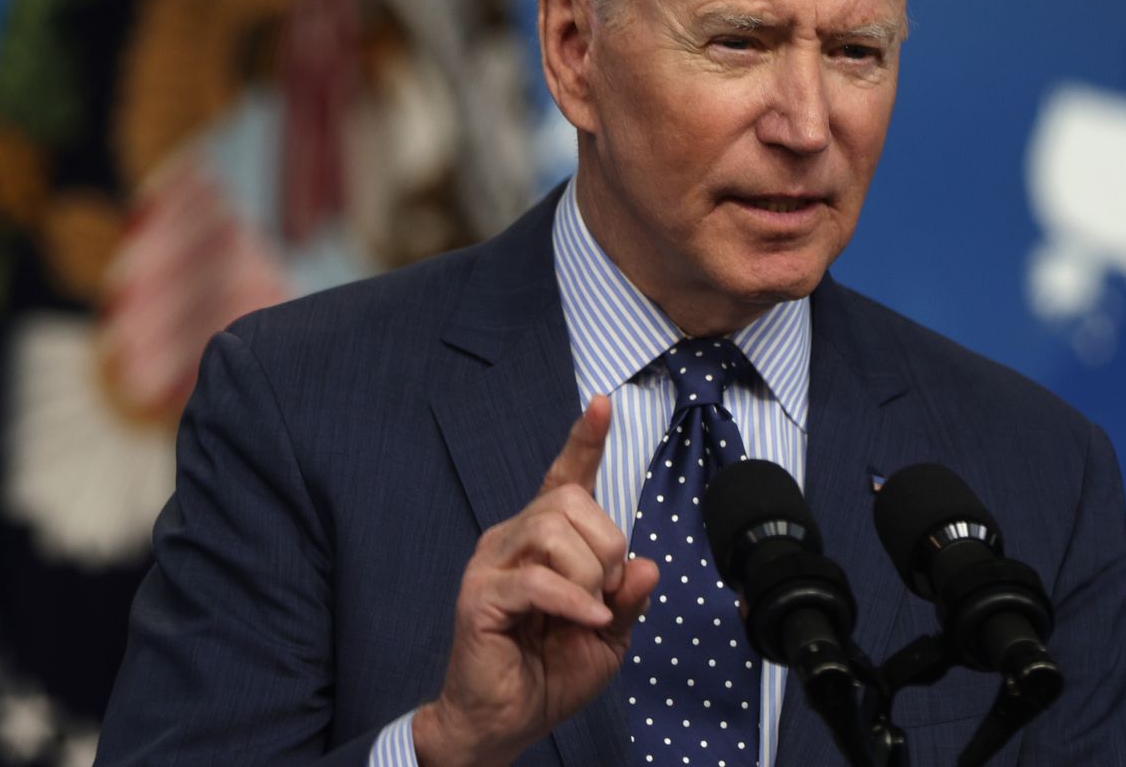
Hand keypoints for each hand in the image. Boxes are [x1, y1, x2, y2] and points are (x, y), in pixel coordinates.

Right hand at [414, 395, 658, 766]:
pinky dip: (572, 599)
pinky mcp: (480, 595)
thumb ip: (627, 598)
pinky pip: (535, 579)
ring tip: (588, 610)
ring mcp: (492, 564)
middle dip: (606, 543)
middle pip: (569, 502)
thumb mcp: (609, 637)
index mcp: (543, 541)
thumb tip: (646, 563)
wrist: (505, 721)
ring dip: (587, 572)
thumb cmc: (549, 674)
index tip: (601, 403)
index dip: (583, 440)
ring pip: (551, 531)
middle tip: (606, 592)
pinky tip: (584, 619)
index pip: (565, 479)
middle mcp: (513, 540)